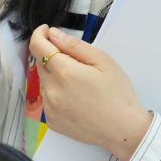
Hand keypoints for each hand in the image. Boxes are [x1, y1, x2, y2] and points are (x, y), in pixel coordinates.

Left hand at [28, 25, 153, 160]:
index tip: (46, 30)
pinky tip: (76, 99)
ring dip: (54, 77)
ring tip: (79, 84)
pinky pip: (48, 101)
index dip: (39, 35)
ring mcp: (50, 108)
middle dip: (51, 56)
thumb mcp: (103, 61)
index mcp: (64, 72)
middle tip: (73, 59)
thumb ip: (74, 45)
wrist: (123, 130)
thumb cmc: (117, 94)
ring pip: (44, 83)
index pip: (37, 47)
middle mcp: (51, 91)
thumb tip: (53, 34)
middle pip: (40, 64)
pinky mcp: (51, 122)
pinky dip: (57, 95)